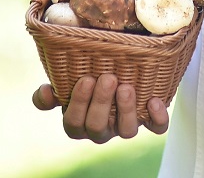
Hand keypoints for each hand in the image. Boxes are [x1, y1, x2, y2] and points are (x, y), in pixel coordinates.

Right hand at [32, 75, 169, 142]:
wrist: (117, 71)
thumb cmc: (86, 79)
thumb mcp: (65, 83)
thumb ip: (50, 92)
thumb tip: (45, 92)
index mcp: (79, 122)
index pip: (73, 124)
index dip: (78, 105)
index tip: (85, 79)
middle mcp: (101, 129)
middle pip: (97, 127)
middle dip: (102, 103)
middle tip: (107, 78)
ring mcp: (124, 126)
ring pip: (126, 131)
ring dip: (126, 109)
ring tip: (126, 87)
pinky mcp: (148, 121)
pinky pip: (156, 127)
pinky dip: (157, 117)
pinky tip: (154, 100)